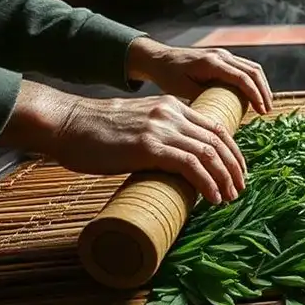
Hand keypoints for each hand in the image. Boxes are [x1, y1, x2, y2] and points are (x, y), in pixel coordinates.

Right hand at [0, 81, 245, 203]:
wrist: (66, 124)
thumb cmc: (95, 133)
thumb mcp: (138, 126)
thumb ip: (160, 136)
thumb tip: (177, 165)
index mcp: (172, 106)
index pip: (215, 128)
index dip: (232, 151)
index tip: (237, 172)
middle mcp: (172, 113)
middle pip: (218, 140)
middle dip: (234, 167)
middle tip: (239, 189)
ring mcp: (161, 129)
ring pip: (209, 153)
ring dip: (224, 178)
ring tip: (229, 197)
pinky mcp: (149, 146)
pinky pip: (190, 165)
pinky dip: (207, 183)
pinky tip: (212, 198)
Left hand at [127, 38, 272, 113]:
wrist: (158, 58)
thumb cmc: (166, 75)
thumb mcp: (182, 90)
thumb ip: (203, 99)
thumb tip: (221, 117)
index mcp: (211, 62)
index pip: (242, 78)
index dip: (256, 95)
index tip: (262, 112)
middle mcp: (221, 55)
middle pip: (253, 71)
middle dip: (264, 92)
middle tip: (267, 111)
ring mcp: (223, 54)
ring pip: (252, 68)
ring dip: (261, 86)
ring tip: (264, 105)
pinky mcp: (222, 57)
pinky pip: (245, 67)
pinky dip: (253, 81)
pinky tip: (254, 95)